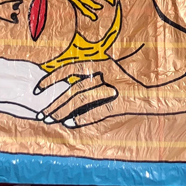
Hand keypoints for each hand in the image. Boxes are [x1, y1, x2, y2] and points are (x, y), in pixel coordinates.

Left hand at [34, 59, 154, 127]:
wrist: (148, 95)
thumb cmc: (123, 82)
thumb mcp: (105, 69)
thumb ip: (85, 74)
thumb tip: (60, 85)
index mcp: (99, 62)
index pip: (69, 68)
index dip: (52, 79)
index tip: (37, 90)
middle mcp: (104, 73)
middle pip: (73, 90)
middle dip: (55, 103)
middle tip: (42, 114)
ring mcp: (112, 89)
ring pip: (80, 101)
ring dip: (63, 112)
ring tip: (51, 120)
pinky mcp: (118, 104)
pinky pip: (95, 113)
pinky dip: (81, 119)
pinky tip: (69, 124)